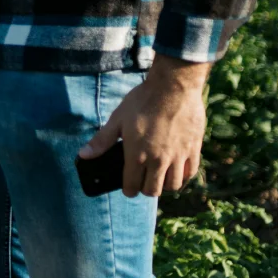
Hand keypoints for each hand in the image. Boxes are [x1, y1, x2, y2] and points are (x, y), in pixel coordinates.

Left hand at [80, 56, 208, 196]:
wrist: (173, 87)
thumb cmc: (142, 101)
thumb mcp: (117, 119)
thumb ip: (102, 140)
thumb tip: (84, 155)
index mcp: (137, 155)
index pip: (132, 187)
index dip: (128, 190)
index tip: (127, 187)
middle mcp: (158, 160)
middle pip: (153, 190)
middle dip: (145, 189)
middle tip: (143, 180)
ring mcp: (178, 156)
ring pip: (173, 185)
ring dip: (165, 184)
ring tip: (160, 175)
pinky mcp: (193, 149)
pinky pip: (190, 172)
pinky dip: (183, 175)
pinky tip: (177, 169)